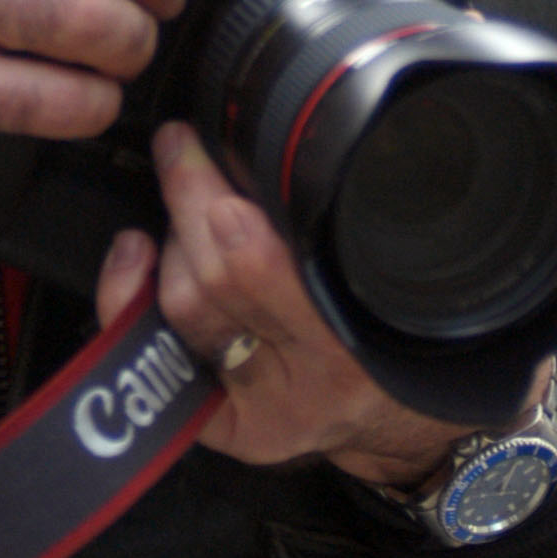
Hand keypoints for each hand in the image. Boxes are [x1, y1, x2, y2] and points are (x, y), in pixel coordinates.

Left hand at [94, 122, 551, 488]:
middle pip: (212, 278)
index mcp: (363, 340)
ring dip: (173, 243)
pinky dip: (132, 300)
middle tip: (180, 148)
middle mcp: (310, 380)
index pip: (255, 262)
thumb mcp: (417, 271)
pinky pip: (161, 360)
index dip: (211, 192)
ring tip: (188, 207)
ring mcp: (264, 406)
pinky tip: (138, 258)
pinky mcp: (232, 426)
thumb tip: (295, 131)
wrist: (424, 422)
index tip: (201, 136)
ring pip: (183, 309)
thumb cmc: (424, 334)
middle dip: (186, 199)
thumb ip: (357, 213)